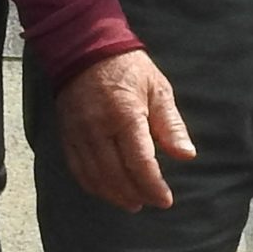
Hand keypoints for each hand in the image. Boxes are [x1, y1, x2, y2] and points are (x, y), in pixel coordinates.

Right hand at [55, 48, 192, 209]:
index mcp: (124, 116)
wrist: (84, 48)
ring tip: (133, 203)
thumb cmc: (128, 68)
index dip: (153, 186)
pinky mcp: (66, 135)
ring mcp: (78, 134)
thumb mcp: (157, 89)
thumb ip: (171, 125)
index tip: (165, 199)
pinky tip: (108, 191)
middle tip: (152, 202)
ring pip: (95, 177)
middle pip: (116, 175)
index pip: (139, 162)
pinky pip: (78, 169)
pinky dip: (94, 185)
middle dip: (136, 194)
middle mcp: (97, 129)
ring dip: (115, 195)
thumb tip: (186, 154)